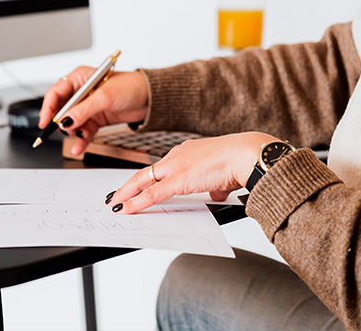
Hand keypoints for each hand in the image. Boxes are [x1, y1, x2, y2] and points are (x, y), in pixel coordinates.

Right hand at [38, 69, 148, 155]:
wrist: (150, 99)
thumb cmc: (131, 87)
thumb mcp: (104, 97)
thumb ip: (83, 110)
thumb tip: (65, 120)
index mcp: (79, 78)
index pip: (56, 92)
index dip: (48, 107)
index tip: (45, 122)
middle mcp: (81, 92)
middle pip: (61, 109)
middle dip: (62, 122)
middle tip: (66, 130)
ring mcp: (88, 107)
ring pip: (71, 123)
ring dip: (73, 132)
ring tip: (80, 136)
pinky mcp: (95, 119)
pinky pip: (82, 131)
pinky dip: (81, 139)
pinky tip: (79, 147)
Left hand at [105, 131, 277, 213]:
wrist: (246, 154)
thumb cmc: (240, 161)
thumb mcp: (224, 175)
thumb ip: (216, 184)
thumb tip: (216, 192)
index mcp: (189, 151)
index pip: (163, 166)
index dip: (149, 176)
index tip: (140, 183)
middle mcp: (178, 155)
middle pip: (147, 171)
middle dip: (129, 184)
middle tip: (116, 194)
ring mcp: (176, 166)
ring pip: (143, 180)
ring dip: (127, 193)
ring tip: (115, 203)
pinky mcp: (178, 180)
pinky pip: (151, 194)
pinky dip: (136, 202)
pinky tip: (126, 209)